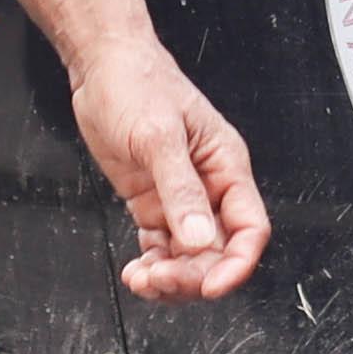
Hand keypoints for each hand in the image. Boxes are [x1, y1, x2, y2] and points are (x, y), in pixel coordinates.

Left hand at [64, 42, 269, 302]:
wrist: (103, 67)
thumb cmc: (138, 84)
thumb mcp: (158, 136)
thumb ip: (180, 189)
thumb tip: (199, 238)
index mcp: (226, 167)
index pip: (249, 228)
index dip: (237, 264)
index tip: (211, 286)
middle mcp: (209, 187)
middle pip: (219, 252)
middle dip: (193, 275)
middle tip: (160, 279)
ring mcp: (180, 198)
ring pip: (191, 257)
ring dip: (171, 278)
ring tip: (142, 279)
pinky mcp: (153, 203)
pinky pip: (163, 248)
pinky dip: (153, 267)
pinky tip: (137, 271)